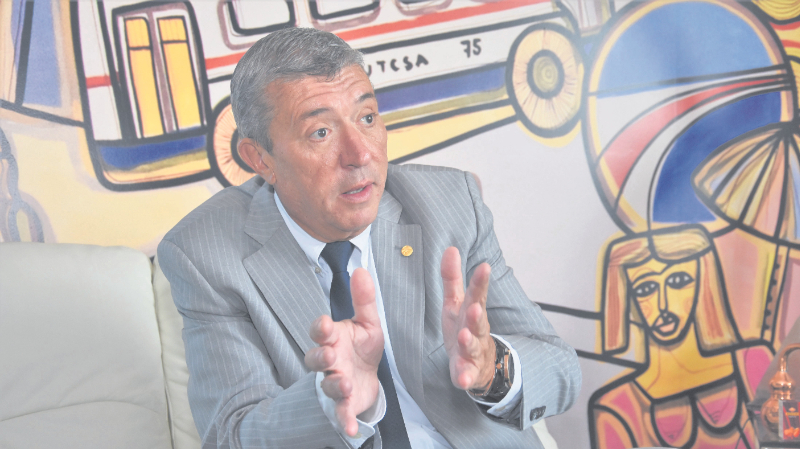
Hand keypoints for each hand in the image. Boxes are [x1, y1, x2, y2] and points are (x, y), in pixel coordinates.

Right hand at [304, 268, 383, 436]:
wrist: (368, 375)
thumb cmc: (362, 346)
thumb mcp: (368, 322)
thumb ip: (364, 300)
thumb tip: (361, 270)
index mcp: (332, 337)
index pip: (319, 330)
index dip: (320, 329)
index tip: (326, 325)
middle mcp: (329, 360)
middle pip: (315, 359)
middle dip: (321, 357)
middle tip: (331, 354)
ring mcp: (334, 382)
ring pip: (327, 384)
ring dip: (334, 384)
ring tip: (346, 383)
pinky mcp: (344, 403)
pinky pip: (340, 413)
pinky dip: (343, 421)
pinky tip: (350, 430)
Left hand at [440, 247, 495, 390]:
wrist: (479, 365)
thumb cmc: (464, 327)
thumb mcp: (455, 302)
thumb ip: (452, 278)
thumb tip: (451, 248)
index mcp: (471, 311)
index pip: (477, 295)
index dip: (480, 282)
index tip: (484, 267)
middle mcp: (476, 330)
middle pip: (478, 321)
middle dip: (476, 315)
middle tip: (474, 307)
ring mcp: (474, 352)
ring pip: (473, 347)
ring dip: (469, 343)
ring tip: (464, 337)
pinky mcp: (468, 372)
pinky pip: (467, 376)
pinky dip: (465, 378)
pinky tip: (462, 380)